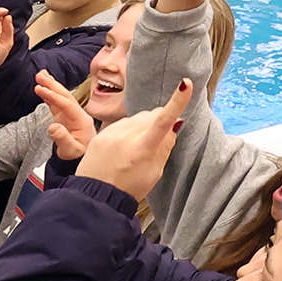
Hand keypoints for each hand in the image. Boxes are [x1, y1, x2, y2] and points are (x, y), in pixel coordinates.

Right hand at [34, 69, 94, 160]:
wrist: (82, 159)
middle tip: (40, 75)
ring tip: (40, 75)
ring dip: (51, 85)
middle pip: (65, 96)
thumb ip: (63, 139)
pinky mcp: (64, 117)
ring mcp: (71, 115)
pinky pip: (56, 102)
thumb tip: (52, 127)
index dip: (53, 96)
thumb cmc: (78, 156)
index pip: (66, 104)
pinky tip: (43, 87)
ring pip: (61, 97)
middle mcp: (78, 114)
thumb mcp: (71, 151)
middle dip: (52, 85)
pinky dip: (49, 94)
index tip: (40, 89)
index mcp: (81, 120)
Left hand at [74, 78, 190, 199]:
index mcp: (143, 148)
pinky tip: (123, 147)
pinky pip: (120, 124)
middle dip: (159, 121)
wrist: (95, 197)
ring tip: (135, 149)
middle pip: (151, 115)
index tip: (186, 83)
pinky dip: (127, 131)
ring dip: (142, 126)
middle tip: (157, 140)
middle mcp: (126, 136)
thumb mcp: (154, 173)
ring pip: (136, 118)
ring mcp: (111, 133)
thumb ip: (165, 147)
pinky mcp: (100, 134)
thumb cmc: (129, 188)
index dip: (178, 101)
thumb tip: (174, 124)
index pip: (164, 120)